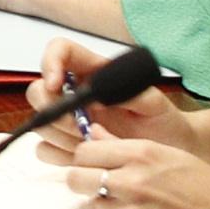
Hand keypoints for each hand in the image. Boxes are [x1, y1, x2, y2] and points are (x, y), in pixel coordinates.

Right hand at [28, 38, 200, 166]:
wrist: (171, 150)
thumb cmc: (164, 121)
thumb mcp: (153, 102)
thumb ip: (127, 93)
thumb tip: (96, 95)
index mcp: (93, 72)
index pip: (59, 51)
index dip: (50, 63)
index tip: (57, 83)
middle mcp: (74, 94)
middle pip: (38, 91)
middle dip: (54, 111)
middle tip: (81, 127)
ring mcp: (68, 121)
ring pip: (41, 124)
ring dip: (61, 136)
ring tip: (94, 143)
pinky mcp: (67, 147)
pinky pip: (46, 150)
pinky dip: (62, 155)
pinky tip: (88, 157)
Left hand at [63, 136, 209, 208]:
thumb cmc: (209, 188)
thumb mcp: (170, 155)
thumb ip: (127, 146)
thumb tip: (94, 135)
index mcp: (141, 154)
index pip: (84, 152)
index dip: (86, 159)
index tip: (92, 164)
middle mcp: (132, 182)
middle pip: (77, 179)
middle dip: (84, 182)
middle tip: (100, 186)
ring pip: (94, 208)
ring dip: (108, 208)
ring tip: (137, 208)